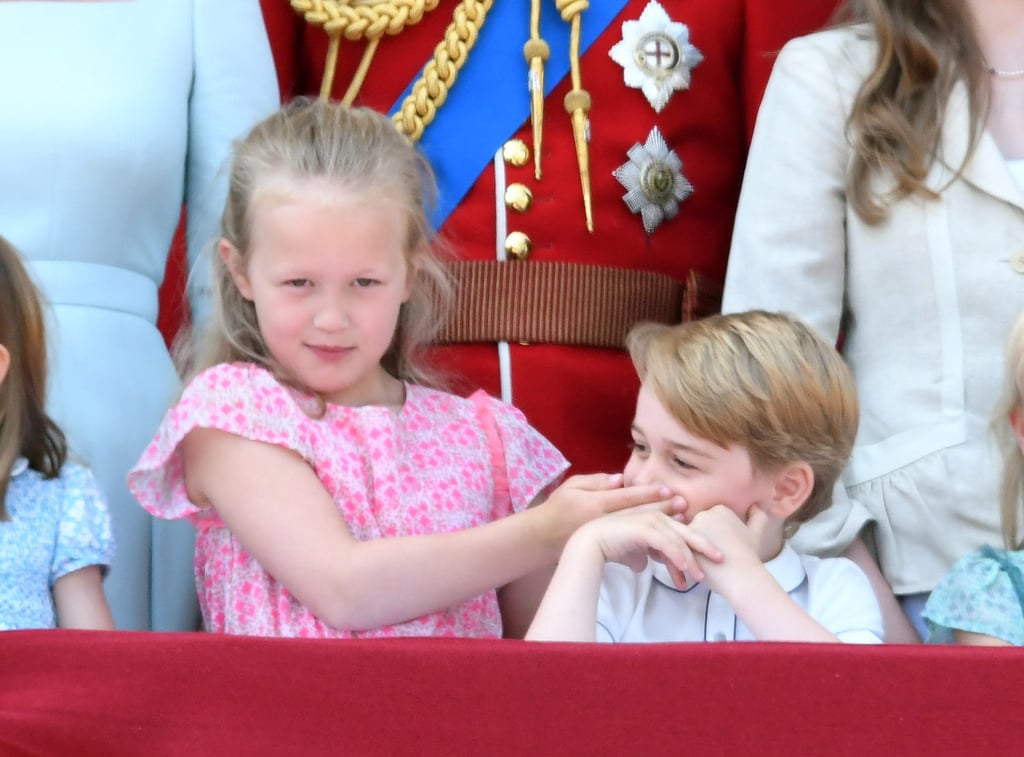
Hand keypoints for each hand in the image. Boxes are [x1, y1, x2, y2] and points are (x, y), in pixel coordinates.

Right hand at [532, 473, 684, 552]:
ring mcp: (608, 537)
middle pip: (638, 516)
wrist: (544, 538)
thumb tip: (619, 480)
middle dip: (663, 511)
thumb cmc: (558, 508)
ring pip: (638, 537)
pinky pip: (632, 553)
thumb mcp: (572, 487)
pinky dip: (650, 554)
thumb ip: (596, 482)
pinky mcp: (609, 550)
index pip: (627, 497)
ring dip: (661, 535)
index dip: (648, 493)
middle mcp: (605, 521)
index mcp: (597, 503)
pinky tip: (667, 556)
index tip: (668, 490)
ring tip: (682, 532)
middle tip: (684, 505)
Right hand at [571, 508, 722, 587]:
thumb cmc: (611, 546)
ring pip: (678, 542)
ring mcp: (651, 521)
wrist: (592, 543)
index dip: (697, 546)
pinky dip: (678, 557)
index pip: (681, 534)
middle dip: (705, 546)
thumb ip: (643, 555)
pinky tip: (685, 570)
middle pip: (687, 533)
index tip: (710, 560)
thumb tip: (644, 566)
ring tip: (700, 577)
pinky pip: (667, 545)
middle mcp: (656, 518)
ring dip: (691, 560)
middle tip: (721, 559)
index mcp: (656, 521)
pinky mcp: (645, 529)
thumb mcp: (634, 552)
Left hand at [688, 505, 768, 595]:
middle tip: (716, 559)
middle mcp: (704, 514)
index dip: (716, 538)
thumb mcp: (756, 533)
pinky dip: (682, 558)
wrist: (742, 577)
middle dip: (702, 544)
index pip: (710, 522)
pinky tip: (695, 568)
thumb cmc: (749, 557)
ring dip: (692, 551)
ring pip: (686, 538)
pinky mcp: (682, 544)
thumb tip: (757, 506)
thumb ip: (757, 517)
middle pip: (697, 529)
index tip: (724, 549)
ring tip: (707, 565)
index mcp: (720, 509)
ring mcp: (692, 528)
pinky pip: (677, 549)